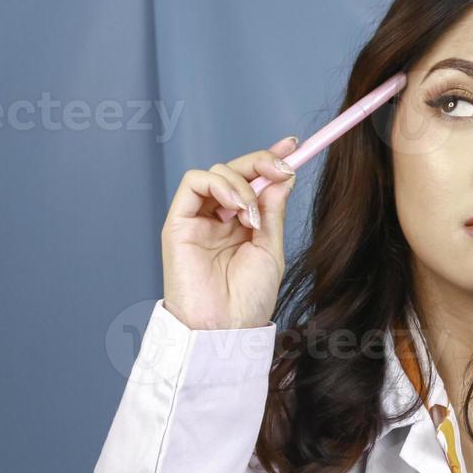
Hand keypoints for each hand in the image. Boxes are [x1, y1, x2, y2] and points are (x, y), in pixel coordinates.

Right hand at [159, 135, 298, 329]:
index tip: (294, 145)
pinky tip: (237, 209)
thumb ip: (273, 211)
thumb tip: (283, 176)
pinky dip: (219, 186)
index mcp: (242, 224)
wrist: (225, 327)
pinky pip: (193, 183)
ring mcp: (198, 219)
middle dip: (261, 162)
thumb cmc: (248, 299)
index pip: (254, 180)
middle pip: (235, 170)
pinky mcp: (178, 222)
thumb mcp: (270, 248)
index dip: (271, 158)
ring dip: (242, 183)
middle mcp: (219, 217)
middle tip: (283, 167)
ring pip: (216, 172)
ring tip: (254, 215)